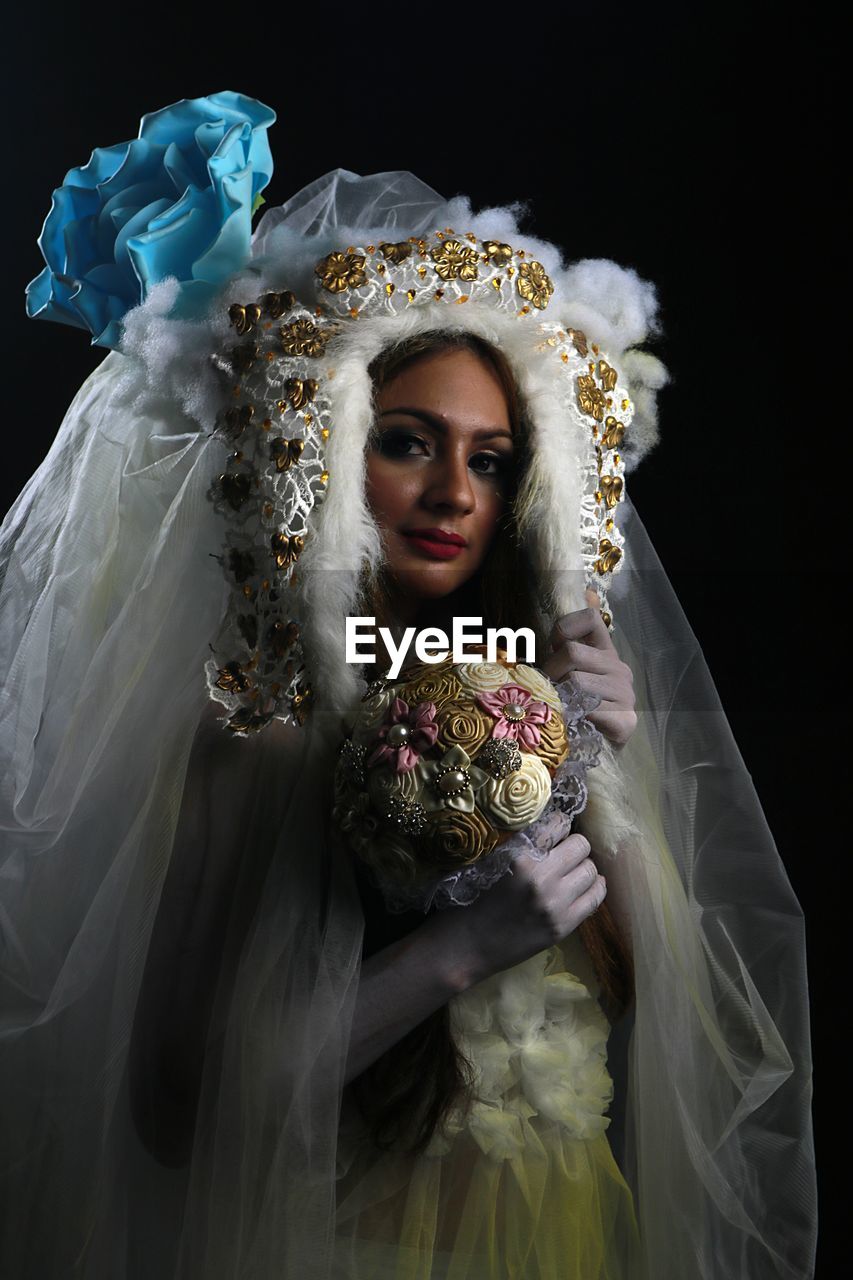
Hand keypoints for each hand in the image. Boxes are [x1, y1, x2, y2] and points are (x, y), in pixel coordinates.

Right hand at [453, 810, 606, 984]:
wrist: (468, 944)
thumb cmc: (474, 899)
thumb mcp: (493, 861)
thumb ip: (524, 845)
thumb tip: (558, 829)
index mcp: (519, 855)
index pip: (557, 824)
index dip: (560, 826)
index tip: (557, 832)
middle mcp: (540, 877)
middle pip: (581, 845)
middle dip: (575, 847)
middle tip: (565, 855)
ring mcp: (554, 903)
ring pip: (591, 870)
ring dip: (583, 868)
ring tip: (572, 874)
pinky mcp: (563, 926)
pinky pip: (595, 897)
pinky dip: (594, 888)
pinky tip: (584, 887)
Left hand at [538, 588, 636, 749]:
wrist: (592, 752)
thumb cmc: (571, 709)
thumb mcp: (563, 671)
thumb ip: (566, 641)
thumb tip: (587, 589)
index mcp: (605, 652)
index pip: (589, 618)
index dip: (565, 629)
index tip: (554, 650)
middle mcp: (619, 668)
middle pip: (572, 653)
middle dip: (550, 672)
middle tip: (547, 693)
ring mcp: (626, 694)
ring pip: (576, 682)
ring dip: (557, 699)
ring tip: (556, 711)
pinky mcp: (626, 721)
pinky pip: (589, 711)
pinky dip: (572, 718)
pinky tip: (572, 726)